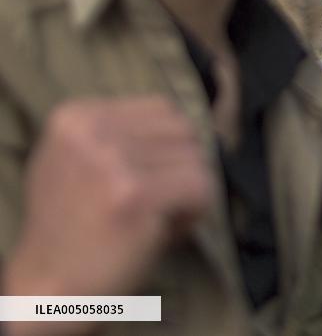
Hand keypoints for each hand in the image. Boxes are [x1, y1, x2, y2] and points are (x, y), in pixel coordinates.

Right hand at [3, 96, 212, 334]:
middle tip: (160, 199)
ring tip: (159, 215)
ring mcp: (113, 161)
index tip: (151, 175)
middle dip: (182, 165)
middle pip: (183, 130)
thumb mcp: (78, 161)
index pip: (162, 108)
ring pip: (197, 158)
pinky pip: (202, 187)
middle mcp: (92, 131)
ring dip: (189, 190)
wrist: (47, 285)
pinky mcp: (136, 193)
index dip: (168, 145)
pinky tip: (169, 228)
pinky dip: (197, 210)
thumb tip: (194, 125)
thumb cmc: (72, 226)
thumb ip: (121, 135)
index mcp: (76, 116)